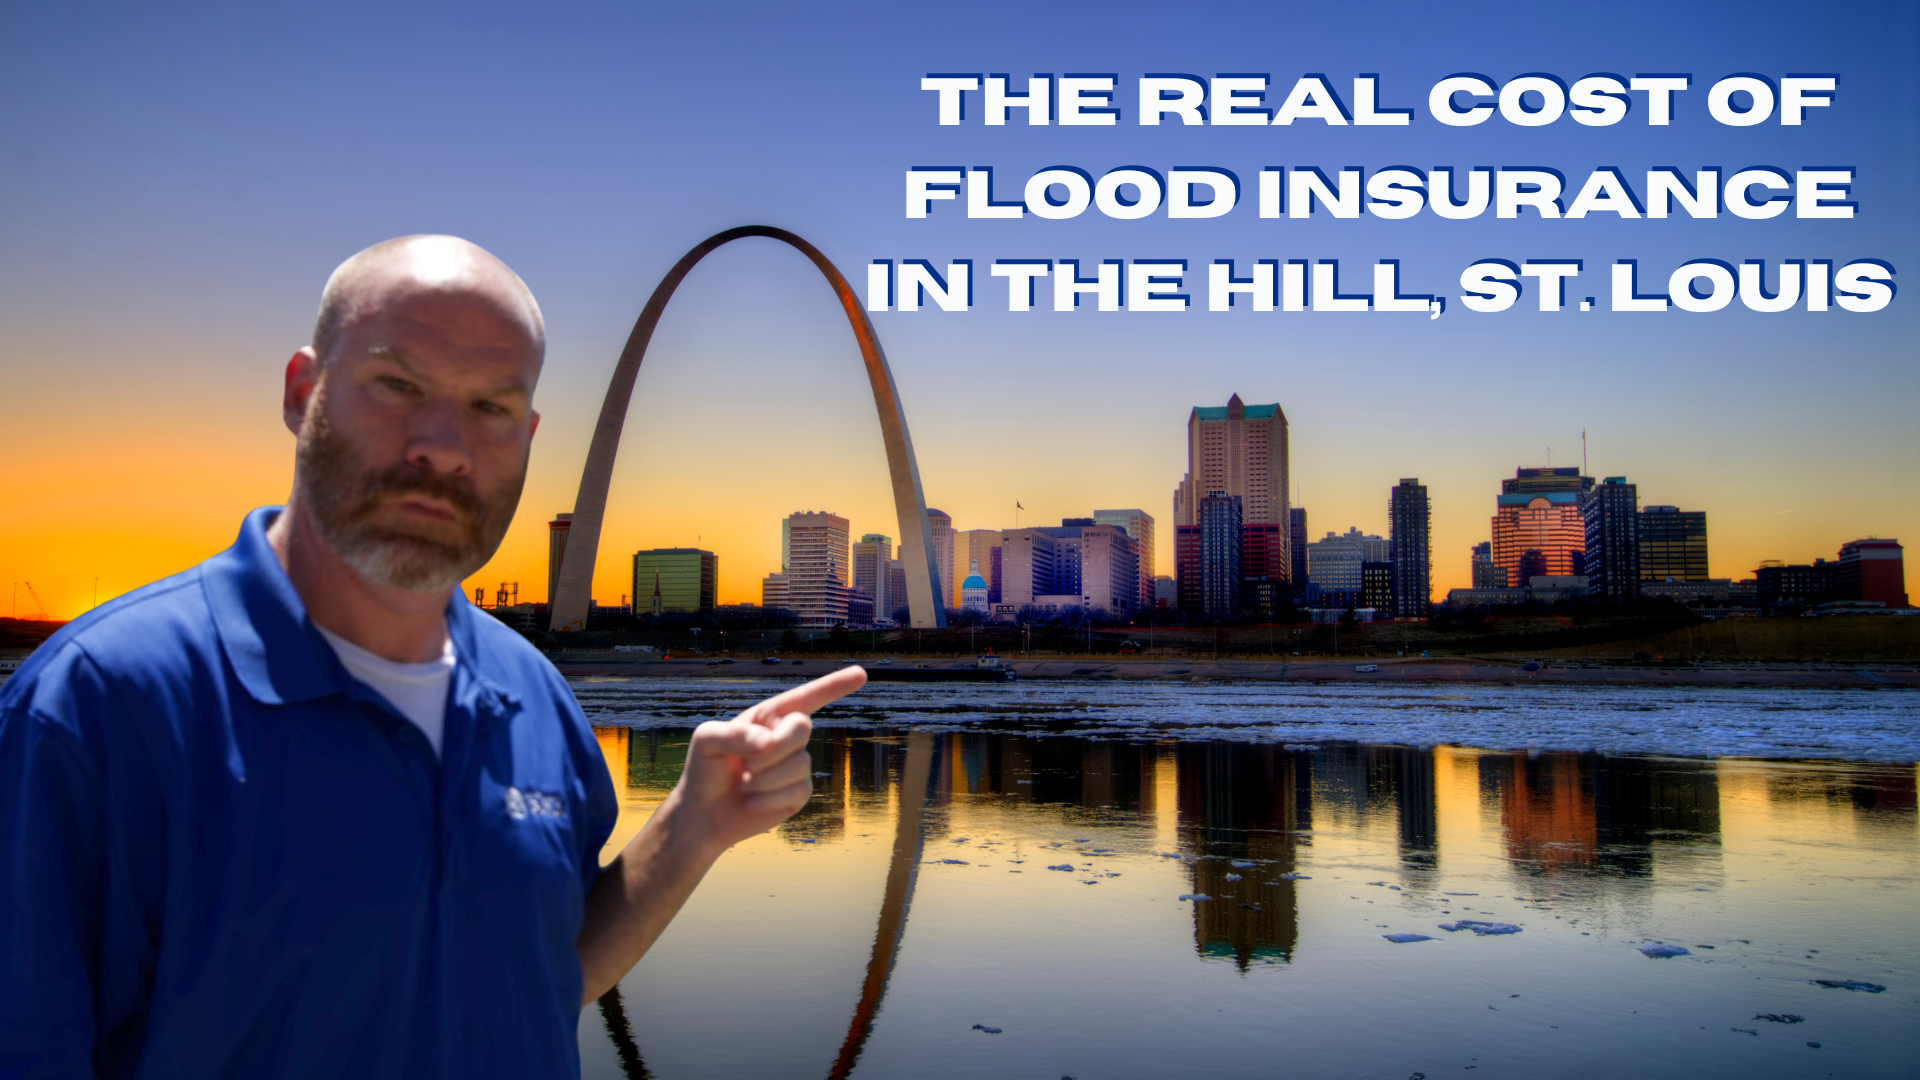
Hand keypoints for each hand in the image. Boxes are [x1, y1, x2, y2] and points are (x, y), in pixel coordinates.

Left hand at [673, 665, 867, 854]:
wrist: (704, 814)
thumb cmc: (704, 769)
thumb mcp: (707, 740)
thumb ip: (735, 735)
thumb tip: (768, 743)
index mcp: (768, 718)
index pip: (806, 698)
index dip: (834, 685)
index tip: (861, 673)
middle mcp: (786, 738)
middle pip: (802, 727)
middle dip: (775, 746)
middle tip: (746, 764)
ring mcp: (795, 766)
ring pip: (799, 765)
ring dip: (763, 778)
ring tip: (743, 784)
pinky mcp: (797, 794)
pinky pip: (796, 791)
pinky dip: (767, 799)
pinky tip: (750, 802)